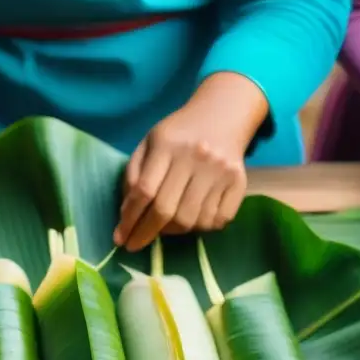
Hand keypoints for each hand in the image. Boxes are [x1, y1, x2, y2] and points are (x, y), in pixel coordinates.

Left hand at [114, 73, 267, 250]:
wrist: (222, 115)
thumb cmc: (178, 134)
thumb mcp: (149, 143)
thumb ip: (133, 174)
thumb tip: (127, 214)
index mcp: (167, 145)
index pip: (144, 191)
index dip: (130, 219)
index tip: (120, 238)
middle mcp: (195, 157)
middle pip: (166, 210)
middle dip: (146, 234)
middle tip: (135, 245)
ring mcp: (219, 171)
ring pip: (191, 221)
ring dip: (173, 232)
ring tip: (165, 226)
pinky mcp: (239, 182)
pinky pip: (216, 221)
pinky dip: (200, 228)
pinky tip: (192, 219)